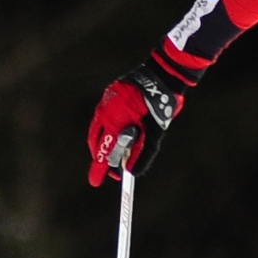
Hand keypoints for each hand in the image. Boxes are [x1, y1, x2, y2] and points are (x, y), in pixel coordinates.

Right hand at [87, 61, 184, 186]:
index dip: (98, 169)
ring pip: (97, 130)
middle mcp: (105, 113)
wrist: (161, 75)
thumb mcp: (154, 134)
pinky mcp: (109, 95)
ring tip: (112, 154)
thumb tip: (130, 172)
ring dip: (102, 144)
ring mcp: (105, 102)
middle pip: (96, 143)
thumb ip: (142, 154)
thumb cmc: (160, 105)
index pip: (103, 152)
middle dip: (101, 157)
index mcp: (114, 123)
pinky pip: (102, 117)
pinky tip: (115, 134)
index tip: (96, 181)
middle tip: (108, 169)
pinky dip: (106, 129)